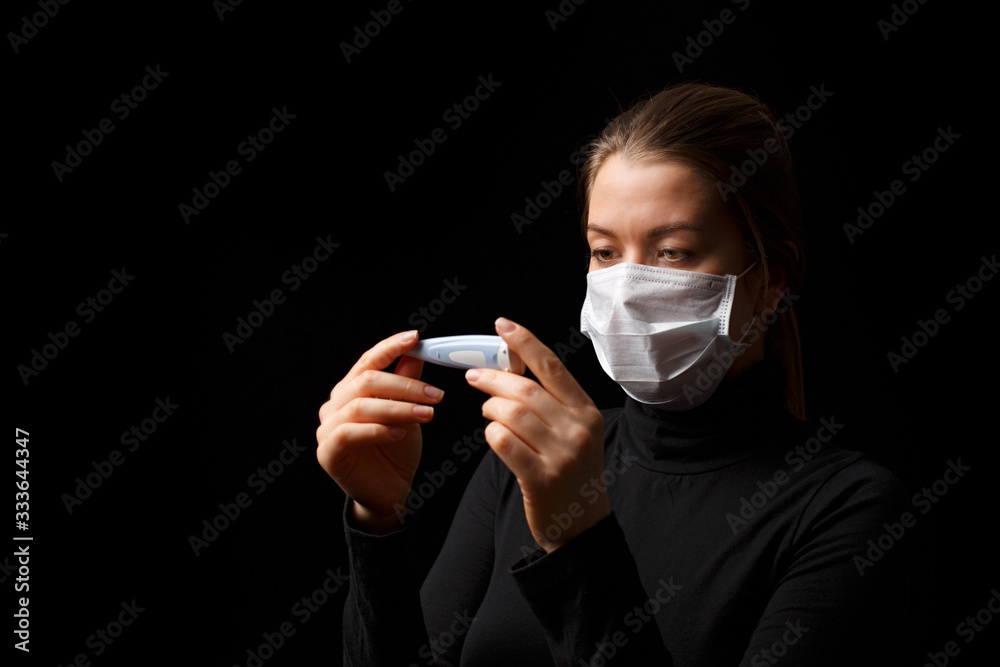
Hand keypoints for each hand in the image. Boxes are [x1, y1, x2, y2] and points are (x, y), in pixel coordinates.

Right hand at [316, 330, 444, 532]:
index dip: (390, 347)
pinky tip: (400, 433)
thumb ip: (407, 383)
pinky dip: (378, 430)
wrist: (389, 492)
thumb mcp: (408, 412)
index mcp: (351, 390)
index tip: (415, 338)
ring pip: (360, 406)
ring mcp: (327, 428)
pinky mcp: (328, 451)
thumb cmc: (396, 451)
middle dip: (404, 385)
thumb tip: (416, 353)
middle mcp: (335, 404)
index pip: (368, 361)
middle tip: (436, 395)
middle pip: (366, 381)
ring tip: (427, 414)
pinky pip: (350, 433)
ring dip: (397, 408)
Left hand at [465, 317, 607, 552]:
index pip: (552, 367)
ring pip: (510, 414)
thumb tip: (511, 369)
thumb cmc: (570, 473)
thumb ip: (552, 403)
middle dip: (493, 378)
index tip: (502, 325)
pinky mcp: (541, 479)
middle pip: (524, 390)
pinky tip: (494, 437)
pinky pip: (502, 442)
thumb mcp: (574, 432)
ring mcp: (561, 455)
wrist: (582, 526)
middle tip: (474, 375)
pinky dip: (490, 435)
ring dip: (490, 409)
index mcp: (587, 412)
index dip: (525, 342)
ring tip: (488, 412)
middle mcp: (578, 430)